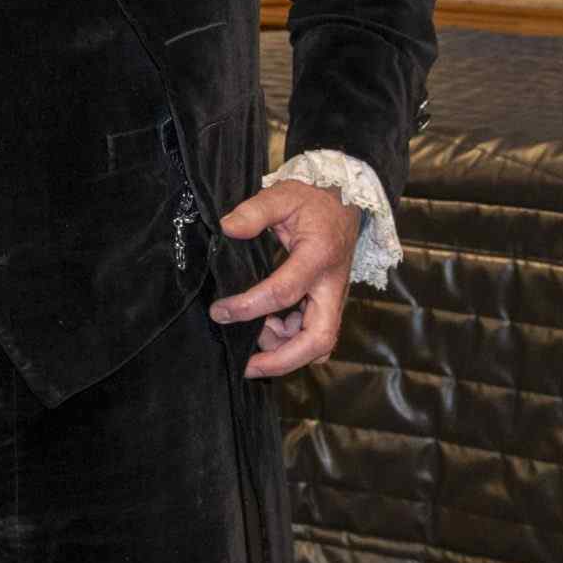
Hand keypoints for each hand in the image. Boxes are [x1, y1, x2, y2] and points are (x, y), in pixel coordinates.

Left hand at [210, 177, 362, 377]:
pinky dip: (290, 340)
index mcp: (318, 258)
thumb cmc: (312, 199)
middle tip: (248, 367)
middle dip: (284, 359)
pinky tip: (265, 328)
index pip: (284, 292)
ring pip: (318, 342)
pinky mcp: (327, 302)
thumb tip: (227, 228)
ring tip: (250, 336)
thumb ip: (254, 211)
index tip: (220, 312)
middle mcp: (331, 286)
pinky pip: (314, 333)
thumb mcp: (282, 195)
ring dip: (285, 349)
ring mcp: (332, 297)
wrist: (343, 199)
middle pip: (319, 338)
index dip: (249, 307)